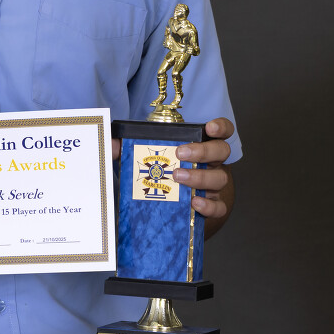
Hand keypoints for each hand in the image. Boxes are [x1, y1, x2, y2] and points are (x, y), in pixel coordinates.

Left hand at [112, 117, 236, 237]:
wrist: (168, 206)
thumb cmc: (161, 176)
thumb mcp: (145, 160)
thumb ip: (128, 150)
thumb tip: (112, 145)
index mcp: (201, 147)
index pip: (222, 131)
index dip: (220, 127)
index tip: (208, 128)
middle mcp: (212, 164)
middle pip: (222, 151)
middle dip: (203, 150)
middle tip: (180, 154)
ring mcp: (214, 185)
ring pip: (220, 178)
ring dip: (200, 176)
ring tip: (178, 177)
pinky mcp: (212, 206)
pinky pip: (219, 206)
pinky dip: (209, 205)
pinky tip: (194, 203)